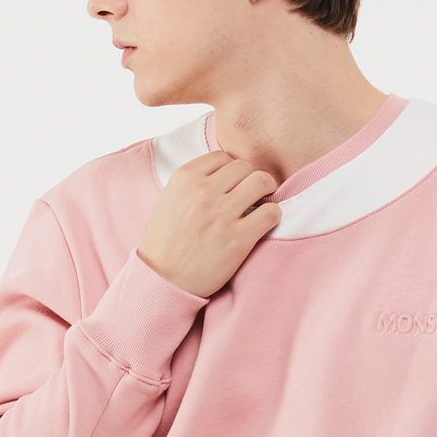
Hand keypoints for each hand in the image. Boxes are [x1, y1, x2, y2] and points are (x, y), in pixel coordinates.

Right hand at [137, 151, 281, 297]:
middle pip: (245, 167)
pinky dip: (273, 215)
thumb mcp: (169, 199)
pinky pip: (271, 212)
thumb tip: (223, 172)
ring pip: (261, 182)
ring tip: (260, 204)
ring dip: (266, 192)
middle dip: (249, 179)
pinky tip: (263, 223)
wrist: (163, 280)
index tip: (232, 185)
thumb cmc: (166, 242)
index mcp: (185, 178)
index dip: (231, 170)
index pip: (223, 156)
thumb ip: (193, 182)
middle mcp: (203, 192)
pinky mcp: (238, 238)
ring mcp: (221, 214)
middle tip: (250, 195)